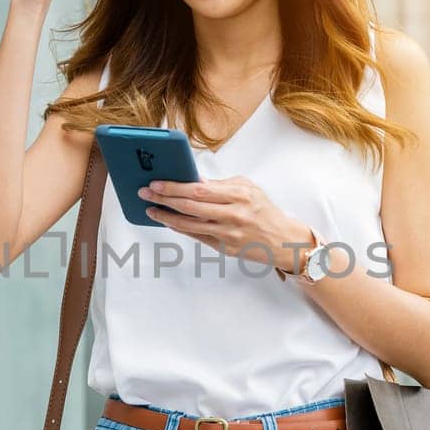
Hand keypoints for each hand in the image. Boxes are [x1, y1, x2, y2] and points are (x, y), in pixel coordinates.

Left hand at [138, 177, 315, 274]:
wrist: (283, 240)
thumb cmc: (264, 210)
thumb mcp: (247, 189)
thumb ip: (220, 185)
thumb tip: (192, 181)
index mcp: (239, 195)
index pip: (199, 189)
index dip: (174, 187)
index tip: (157, 183)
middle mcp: (233, 215)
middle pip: (190, 206)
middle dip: (164, 199)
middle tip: (145, 193)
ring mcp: (228, 234)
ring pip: (189, 225)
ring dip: (166, 217)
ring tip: (151, 210)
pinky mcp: (225, 248)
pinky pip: (196, 237)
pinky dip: (180, 229)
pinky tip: (168, 222)